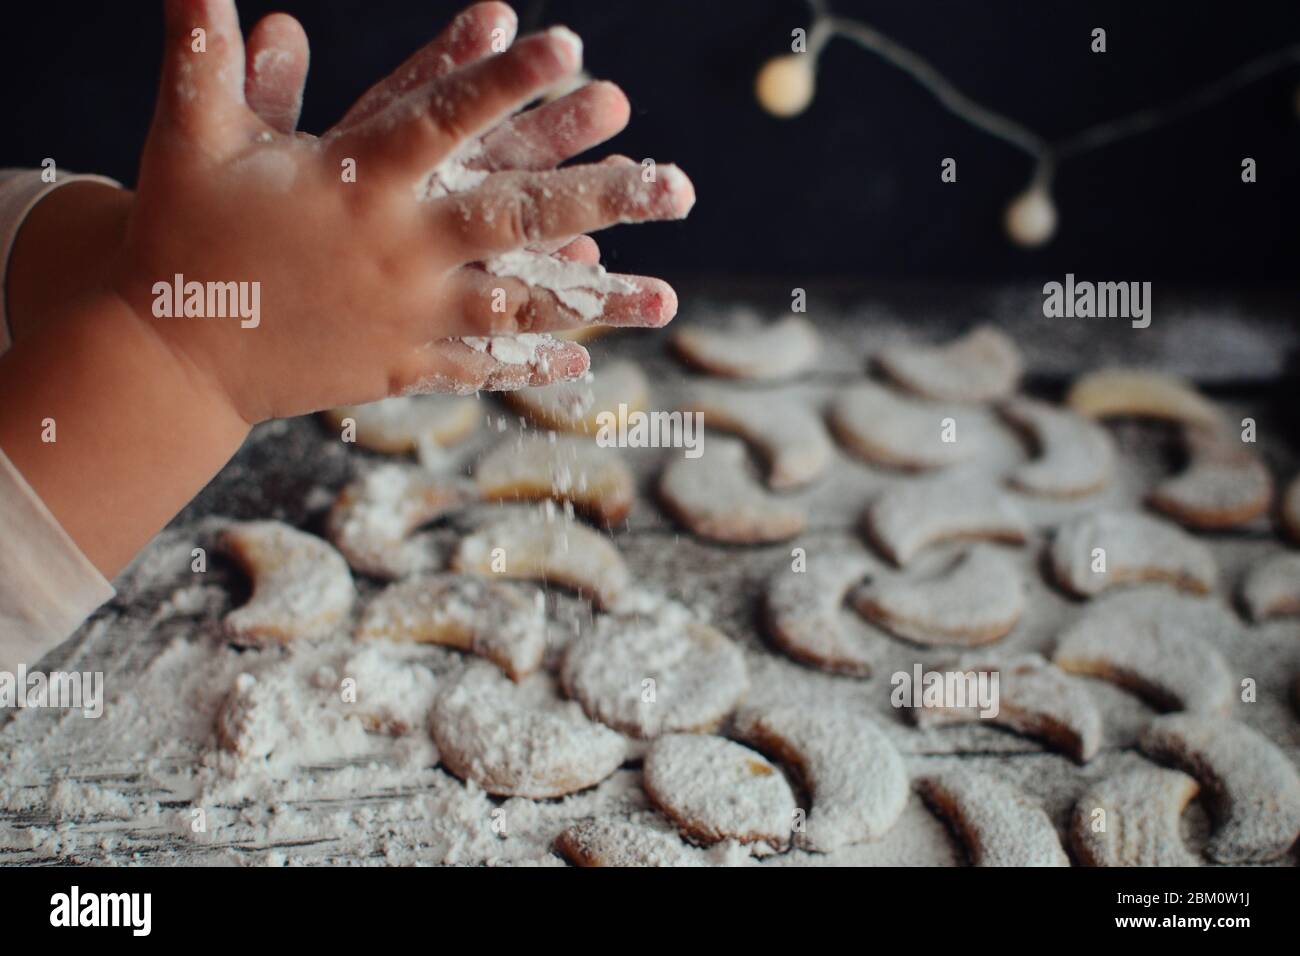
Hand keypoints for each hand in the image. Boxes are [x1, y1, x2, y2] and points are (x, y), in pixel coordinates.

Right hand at [113, 0, 693, 424]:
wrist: (168, 357)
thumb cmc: (182, 237)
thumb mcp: (187, 136)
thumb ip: (204, 52)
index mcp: (357, 182)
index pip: (444, 117)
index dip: (506, 79)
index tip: (568, 45)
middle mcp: (399, 247)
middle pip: (519, 216)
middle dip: (604, 195)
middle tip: (679, 186)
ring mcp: (408, 313)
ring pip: (523, 303)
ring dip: (600, 300)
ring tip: (671, 299)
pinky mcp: (402, 364)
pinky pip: (481, 361)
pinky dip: (532, 360)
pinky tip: (585, 359)